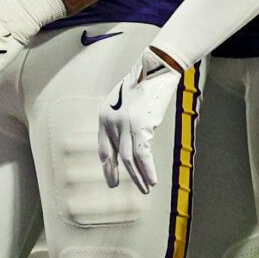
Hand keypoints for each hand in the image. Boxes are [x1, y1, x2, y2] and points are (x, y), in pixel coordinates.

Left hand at [98, 49, 182, 192]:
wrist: (156, 67)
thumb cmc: (144, 82)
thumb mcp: (126, 101)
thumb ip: (123, 118)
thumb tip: (130, 135)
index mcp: (104, 115)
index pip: (103, 146)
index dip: (106, 163)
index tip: (110, 175)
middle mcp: (110, 121)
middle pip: (114, 155)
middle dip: (116, 173)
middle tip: (115, 187)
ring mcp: (125, 125)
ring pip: (128, 159)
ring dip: (137, 176)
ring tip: (145, 189)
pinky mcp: (140, 126)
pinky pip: (142, 154)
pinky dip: (148, 169)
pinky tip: (152, 181)